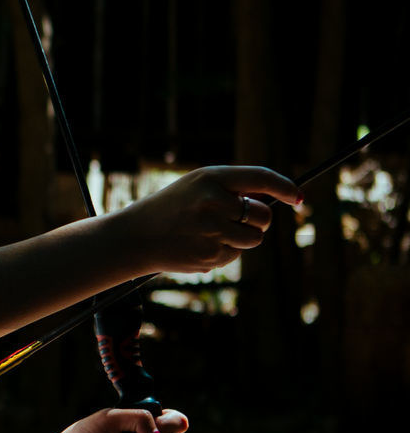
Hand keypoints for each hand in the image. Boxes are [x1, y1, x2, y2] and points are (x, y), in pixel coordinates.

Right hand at [120, 165, 301, 274]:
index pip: (261, 178)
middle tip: (235, 219)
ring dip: (242, 237)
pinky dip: (224, 252)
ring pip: (254, 238)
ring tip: (213, 233)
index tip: (298, 197)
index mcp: (209, 178)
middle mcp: (212, 202)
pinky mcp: (210, 255)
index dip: (285, 187)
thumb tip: (273, 201)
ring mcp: (211, 230)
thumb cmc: (171, 208)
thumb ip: (231, 189)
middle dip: (256, 219)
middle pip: (262, 215)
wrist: (134, 237)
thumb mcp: (196, 186)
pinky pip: (235, 255)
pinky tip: (199, 246)